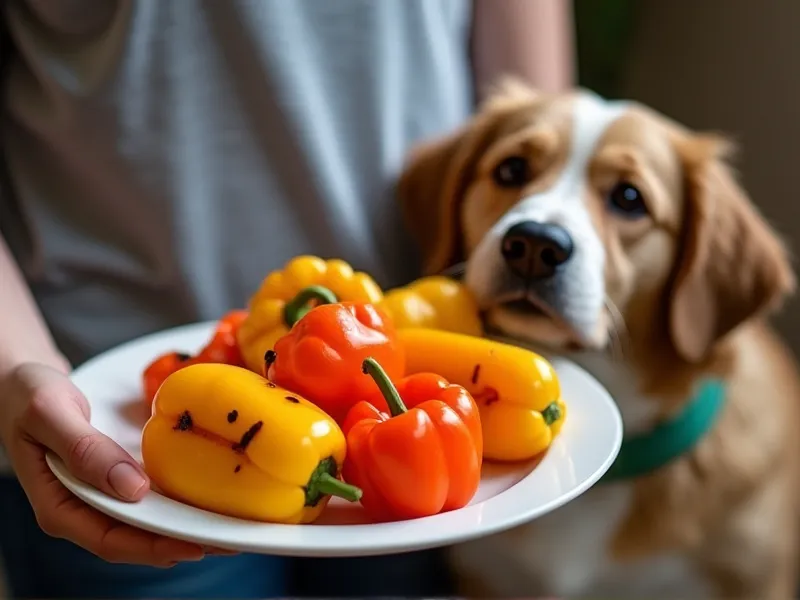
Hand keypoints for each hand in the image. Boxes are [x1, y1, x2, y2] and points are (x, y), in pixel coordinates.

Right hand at [0, 362, 208, 566]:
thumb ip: (85, 450)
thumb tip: (132, 489)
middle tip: (228, 540)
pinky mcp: (115, 479)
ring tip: (227, 527)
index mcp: (59, 505)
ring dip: (184, 526)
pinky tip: (206, 499)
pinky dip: (176, 501)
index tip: (195, 544)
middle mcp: (81, 509)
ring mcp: (99, 496)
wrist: (24, 381)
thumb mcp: (50, 413)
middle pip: (135, 538)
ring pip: (145, 522)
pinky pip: (148, 497)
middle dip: (180, 542)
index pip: (110, 539)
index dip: (154, 546)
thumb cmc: (28, 395)